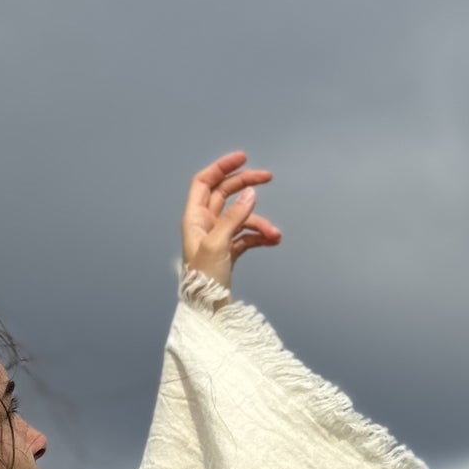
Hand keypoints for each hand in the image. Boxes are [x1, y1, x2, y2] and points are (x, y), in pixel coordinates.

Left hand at [180, 150, 281, 297]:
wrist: (207, 310)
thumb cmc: (203, 280)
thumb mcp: (218, 244)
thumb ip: (234, 217)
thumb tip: (250, 193)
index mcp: (194, 218)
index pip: (204, 182)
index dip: (221, 167)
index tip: (243, 158)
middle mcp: (204, 224)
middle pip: (225, 194)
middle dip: (246, 185)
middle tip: (268, 177)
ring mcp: (217, 237)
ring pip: (241, 218)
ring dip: (260, 222)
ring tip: (275, 234)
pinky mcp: (228, 251)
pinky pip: (246, 236)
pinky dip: (260, 236)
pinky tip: (273, 241)